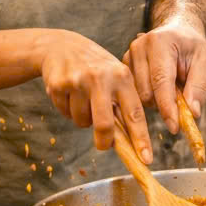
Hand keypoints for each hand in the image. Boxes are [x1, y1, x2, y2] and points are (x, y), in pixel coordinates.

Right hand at [36, 30, 152, 161]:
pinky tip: (69, 93)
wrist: (62, 46)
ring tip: (83, 100)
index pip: (135, 114)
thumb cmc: (95, 67)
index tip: (146, 159)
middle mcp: (102, 77)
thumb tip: (130, 140)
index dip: (141, 139)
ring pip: (82, 121)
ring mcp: (79, 80)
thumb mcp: (115, 76)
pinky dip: (68, 110)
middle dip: (103, 140)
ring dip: (83, 119)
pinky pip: (65, 113)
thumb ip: (123, 103)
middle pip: (104, 125)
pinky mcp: (59, 84)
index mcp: (122, 76)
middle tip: (103, 145)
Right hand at [124, 18, 205, 134]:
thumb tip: (193, 113)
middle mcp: (139, 47)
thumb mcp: (204, 63)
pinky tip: (158, 89)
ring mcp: (128, 55)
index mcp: (160, 42)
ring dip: (155, 102)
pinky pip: (132, 92)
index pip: (161, 81)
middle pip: (146, 91)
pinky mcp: (123, 65)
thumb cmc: (192, 48)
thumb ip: (199, 87)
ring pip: (137, 95)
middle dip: (163, 105)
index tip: (174, 127)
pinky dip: (147, 97)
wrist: (178, 32)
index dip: (167, 107)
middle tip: (180, 102)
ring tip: (171, 89)